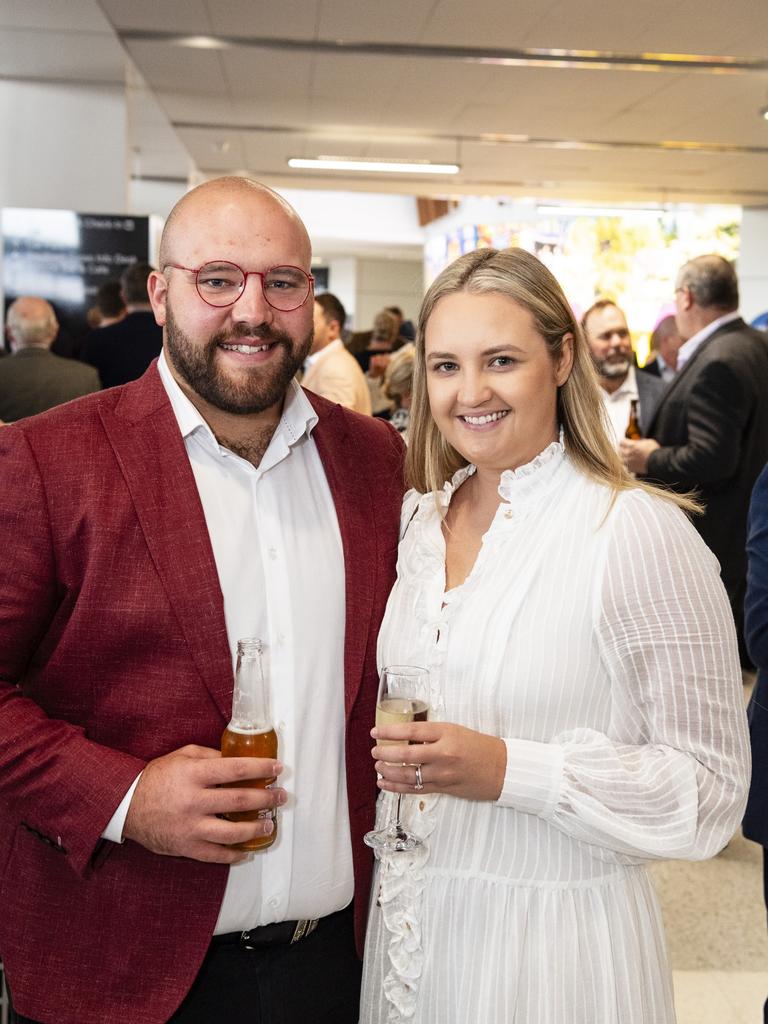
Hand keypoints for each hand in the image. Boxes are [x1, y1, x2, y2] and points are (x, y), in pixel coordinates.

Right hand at [123, 744, 285, 863]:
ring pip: (233, 831)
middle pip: (240, 800)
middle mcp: (194, 800)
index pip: (236, 769)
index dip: (261, 768)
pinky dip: (234, 855)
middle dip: (266, 798)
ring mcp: (191, 826)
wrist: (126, 806)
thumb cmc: (157, 777)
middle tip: (281, 797)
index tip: (277, 769)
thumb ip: (210, 755)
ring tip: (270, 825)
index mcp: (194, 774)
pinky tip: (247, 851)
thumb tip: (237, 758)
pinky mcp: (186, 847)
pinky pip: (216, 855)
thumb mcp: (182, 756)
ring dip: (256, 828)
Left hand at [372, 722, 506, 801]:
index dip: (390, 731)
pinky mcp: (443, 789)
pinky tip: (385, 783)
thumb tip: (404, 736)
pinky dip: (397, 787)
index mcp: (446, 733)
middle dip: (386, 753)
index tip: (375, 732)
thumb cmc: (478, 746)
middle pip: (407, 755)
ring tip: (378, 767)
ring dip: (388, 772)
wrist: (501, 768)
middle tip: (374, 751)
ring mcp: (443, 773)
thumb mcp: (455, 730)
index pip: (412, 730)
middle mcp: (443, 754)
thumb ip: (431, 734)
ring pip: (408, 775)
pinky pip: (415, 789)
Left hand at [619, 437, 658, 474]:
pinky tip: (632, 464)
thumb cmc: (654, 451)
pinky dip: (628, 466)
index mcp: (632, 446)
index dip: (623, 442)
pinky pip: (627, 467)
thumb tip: (637, 443)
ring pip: (622, 460)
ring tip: (628, 457)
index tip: (625, 442)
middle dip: (622, 449)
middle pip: (620, 451)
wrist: (657, 462)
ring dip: (624, 458)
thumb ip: (640, 442)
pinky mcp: (632, 469)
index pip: (622, 442)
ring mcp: (629, 462)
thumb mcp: (648, 441)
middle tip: (625, 449)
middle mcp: (628, 454)